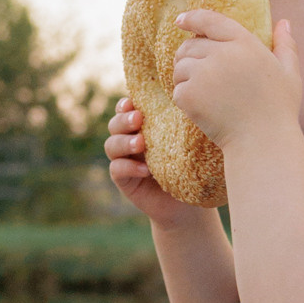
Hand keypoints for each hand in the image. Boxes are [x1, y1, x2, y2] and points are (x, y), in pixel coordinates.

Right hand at [105, 99, 203, 227]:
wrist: (188, 203)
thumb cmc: (192, 167)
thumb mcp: (188, 142)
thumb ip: (181, 124)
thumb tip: (188, 99)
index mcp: (144, 127)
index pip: (126, 110)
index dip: (124, 105)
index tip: (132, 103)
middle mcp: (130, 141)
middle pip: (114, 125)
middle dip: (123, 120)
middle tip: (138, 119)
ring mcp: (125, 160)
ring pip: (111, 145)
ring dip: (124, 142)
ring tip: (141, 144)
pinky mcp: (124, 180)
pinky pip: (117, 169)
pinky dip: (128, 167)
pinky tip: (145, 169)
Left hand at [172, 11, 303, 152]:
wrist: (263, 141)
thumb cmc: (279, 109)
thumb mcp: (289, 74)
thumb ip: (286, 46)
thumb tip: (284, 22)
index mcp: (245, 43)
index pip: (210, 20)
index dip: (192, 18)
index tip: (181, 20)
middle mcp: (222, 53)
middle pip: (190, 45)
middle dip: (190, 56)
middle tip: (199, 73)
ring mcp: (204, 73)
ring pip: (180, 66)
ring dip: (185, 77)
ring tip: (203, 92)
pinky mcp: (190, 95)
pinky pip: (177, 89)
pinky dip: (184, 98)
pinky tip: (202, 108)